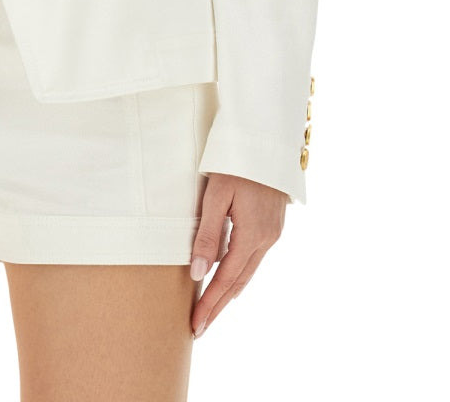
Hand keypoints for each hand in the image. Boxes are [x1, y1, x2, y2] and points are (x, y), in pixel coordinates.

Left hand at [188, 172, 286, 337]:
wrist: (267, 140)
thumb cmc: (236, 163)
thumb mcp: (216, 196)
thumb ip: (208, 236)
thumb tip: (198, 273)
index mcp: (252, 235)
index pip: (226, 279)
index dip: (210, 303)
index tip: (196, 325)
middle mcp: (266, 239)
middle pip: (239, 282)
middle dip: (218, 306)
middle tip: (200, 327)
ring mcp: (273, 232)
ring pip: (248, 271)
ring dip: (229, 292)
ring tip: (212, 309)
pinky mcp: (273, 224)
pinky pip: (254, 257)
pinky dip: (240, 273)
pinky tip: (230, 278)